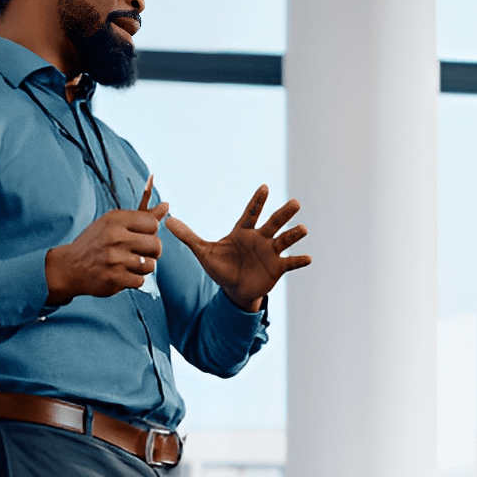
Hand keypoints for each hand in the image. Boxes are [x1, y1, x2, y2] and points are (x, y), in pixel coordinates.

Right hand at [44, 203, 169, 304]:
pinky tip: (123, 274)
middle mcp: (115, 238)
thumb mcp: (114, 223)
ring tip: (130, 264)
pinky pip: (141, 280)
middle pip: (156, 244)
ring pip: (150, 265)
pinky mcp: (115, 279)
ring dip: (143, 267)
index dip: (151, 232)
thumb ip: (142, 216)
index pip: (153, 224)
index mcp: (115, 220)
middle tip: (140, 252)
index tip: (140, 235)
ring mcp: (115, 259)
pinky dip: (135, 280)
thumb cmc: (96, 242)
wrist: (70, 267)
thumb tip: (167, 206)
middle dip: (152, 251)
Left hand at [166, 185, 309, 311]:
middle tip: (295, 203)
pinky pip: (290, 263)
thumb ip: (187, 235)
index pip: (251, 213)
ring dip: (294, 234)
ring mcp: (270, 253)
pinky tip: (309, 258)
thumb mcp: (203, 251)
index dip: (257, 201)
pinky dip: (299, 261)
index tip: (265, 188)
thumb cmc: (220, 267)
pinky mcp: (277, 268)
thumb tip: (167, 219)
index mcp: (243, 232)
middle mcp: (260, 239)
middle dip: (284, 213)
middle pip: (273, 223)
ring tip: (303, 229)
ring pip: (284, 240)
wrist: (234, 289)